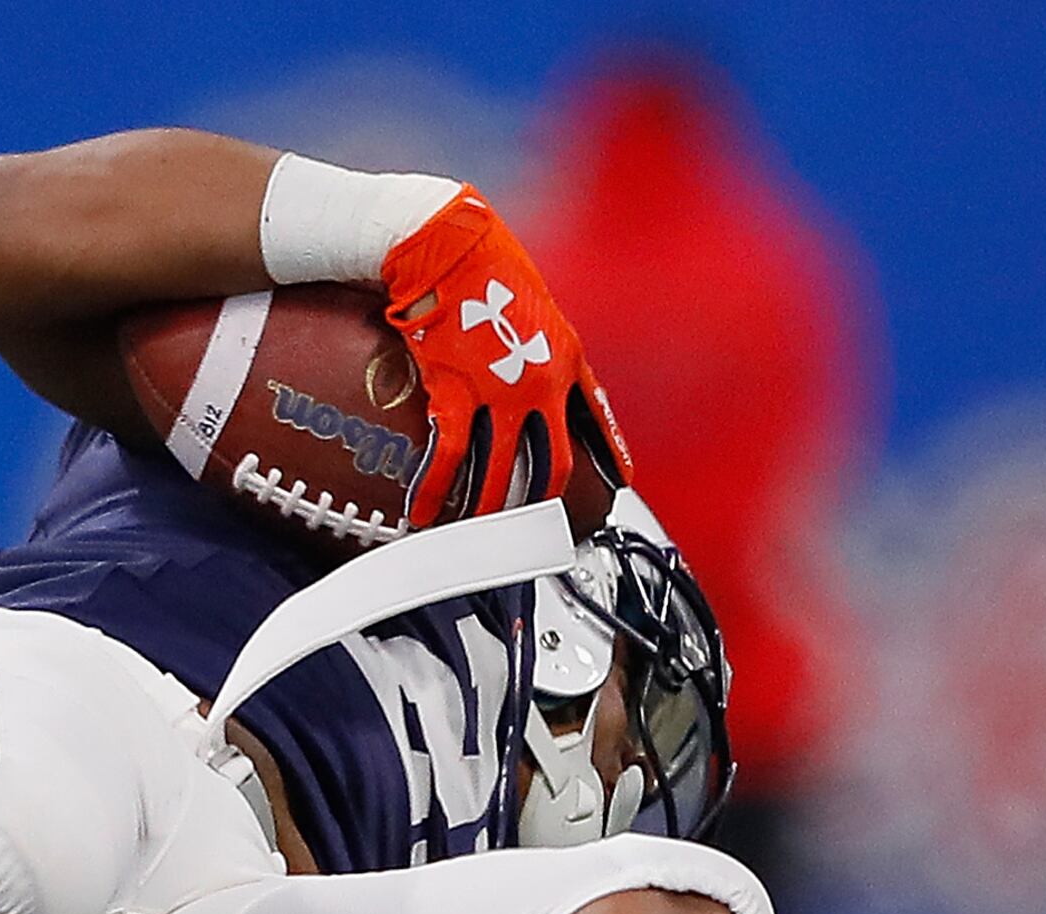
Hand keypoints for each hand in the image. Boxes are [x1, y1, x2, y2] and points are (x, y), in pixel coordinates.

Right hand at [378, 190, 629, 527]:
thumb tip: (531, 366)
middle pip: (555, 463)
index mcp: (566, 358)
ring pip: (502, 471)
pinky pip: (450, 458)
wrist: (448, 244)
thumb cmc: (484, 263)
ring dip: (488, 510)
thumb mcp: (533, 303)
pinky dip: (434, 491)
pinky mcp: (456, 393)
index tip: (622, 483)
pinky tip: (423, 512)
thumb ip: (540, 343)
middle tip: (532, 530)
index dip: (611, 454)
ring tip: (476, 537)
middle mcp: (542, 382)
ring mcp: (501, 392)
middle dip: (543, 504)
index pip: (598, 417)